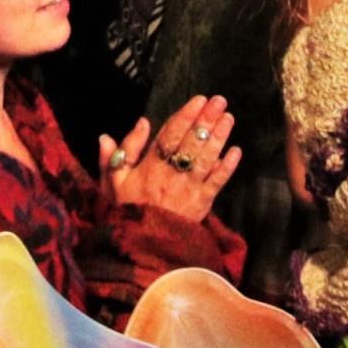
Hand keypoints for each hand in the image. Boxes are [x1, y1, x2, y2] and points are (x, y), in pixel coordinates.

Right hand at [98, 95, 240, 221]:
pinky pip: (217, 182)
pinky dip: (227, 167)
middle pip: (191, 142)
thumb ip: (119, 152)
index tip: (198, 100)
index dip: (185, 116)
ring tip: (228, 118)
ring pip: (206, 158)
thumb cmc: (125, 211)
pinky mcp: (201, 203)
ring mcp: (188, 189)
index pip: (169, 135)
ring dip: (219, 137)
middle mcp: (171, 174)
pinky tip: (236, 151)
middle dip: (206, 120)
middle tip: (220, 101)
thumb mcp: (112, 183)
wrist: (141, 246)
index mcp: (149, 167)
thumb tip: (138, 122)